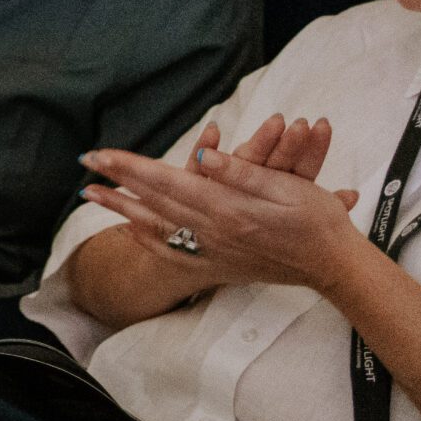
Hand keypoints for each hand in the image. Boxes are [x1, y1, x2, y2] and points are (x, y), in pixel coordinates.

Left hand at [82, 119, 365, 296]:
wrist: (334, 267)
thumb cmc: (318, 221)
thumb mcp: (286, 188)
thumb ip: (240, 172)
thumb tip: (201, 154)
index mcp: (226, 207)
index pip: (166, 181)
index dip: (130, 165)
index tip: (100, 153)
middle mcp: (212, 230)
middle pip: (152, 200)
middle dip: (116, 180)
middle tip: (86, 162)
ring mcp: (212, 249)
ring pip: (154, 225)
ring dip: (121, 207)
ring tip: (92, 194)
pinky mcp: (217, 263)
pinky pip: (171, 251)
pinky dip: (145, 238)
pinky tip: (130, 230)